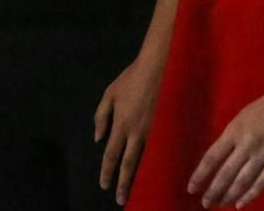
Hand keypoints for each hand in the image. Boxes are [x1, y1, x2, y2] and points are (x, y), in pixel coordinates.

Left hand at [94, 50, 162, 204]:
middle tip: (121, 200)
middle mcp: (136, 132)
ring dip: (140, 176)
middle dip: (123, 183)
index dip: (107, 172)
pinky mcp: (166, 126)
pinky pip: (158, 148)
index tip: (104, 186)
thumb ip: (101, 116)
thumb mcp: (109, 94)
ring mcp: (153, 130)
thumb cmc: (132, 79)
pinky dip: (155, 160)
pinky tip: (155, 169)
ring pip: (144, 158)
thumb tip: (98, 138)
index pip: (112, 155)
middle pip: (128, 164)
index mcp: (121, 124)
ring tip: (137, 190)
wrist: (158, 67)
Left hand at [187, 79, 263, 207]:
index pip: (212, 158)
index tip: (192, 188)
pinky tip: (240, 203)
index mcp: (235, 131)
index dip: (200, 175)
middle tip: (205, 203)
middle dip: (213, 191)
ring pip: (242, 182)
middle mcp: (246, 145)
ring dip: (229, 196)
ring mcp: (263, 155)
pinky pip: (261, 183)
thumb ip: (231, 138)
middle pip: (225, 174)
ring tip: (220, 204)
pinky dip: (249, 195)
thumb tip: (219, 161)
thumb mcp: (242, 118)